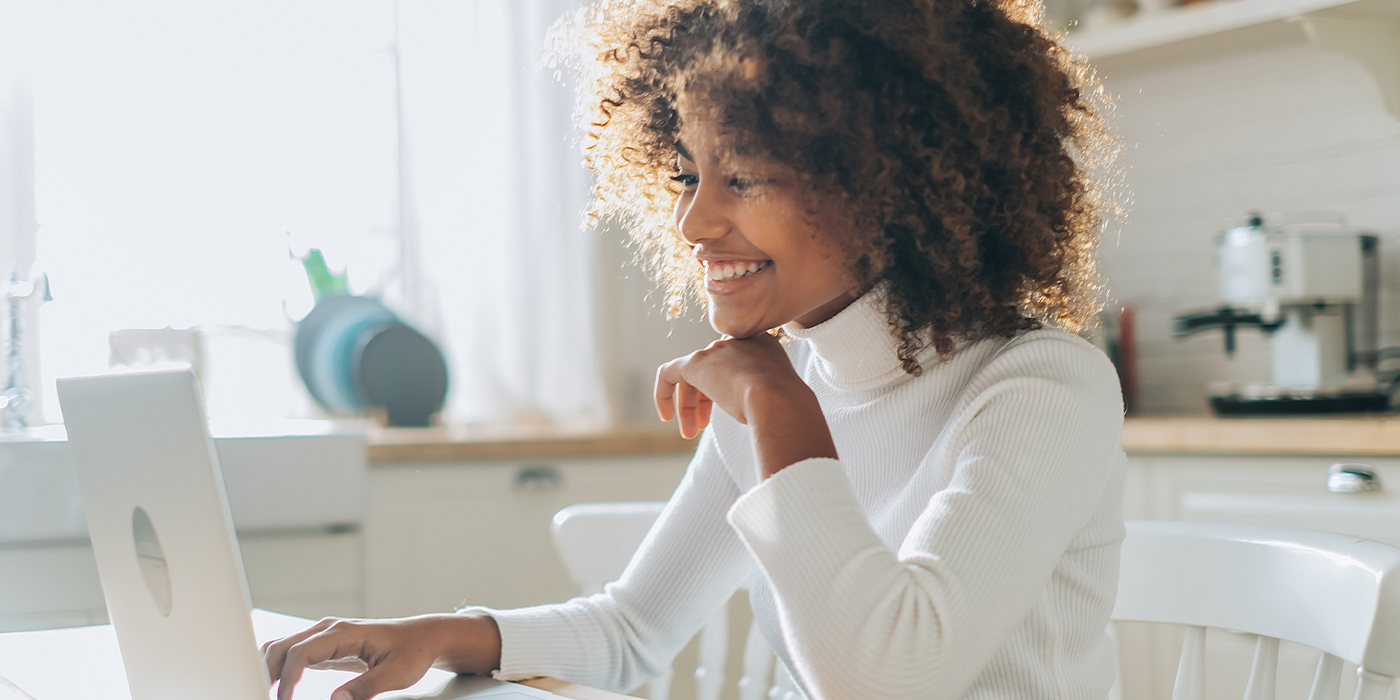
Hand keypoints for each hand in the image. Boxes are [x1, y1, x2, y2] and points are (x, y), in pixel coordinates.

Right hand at [261, 613, 500, 699]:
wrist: (423, 637)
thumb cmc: (412, 651)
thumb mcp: (396, 674)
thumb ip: (366, 688)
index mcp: (344, 632)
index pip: (301, 653)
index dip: (287, 679)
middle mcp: (330, 629)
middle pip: (282, 646)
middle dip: (267, 672)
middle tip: (262, 696)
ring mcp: (325, 635)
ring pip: (283, 647)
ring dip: (268, 668)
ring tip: (264, 693)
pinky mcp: (325, 645)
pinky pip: (293, 653)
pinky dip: (279, 668)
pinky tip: (276, 686)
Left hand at [655, 333, 838, 477]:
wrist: (779, 401)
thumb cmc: (787, 409)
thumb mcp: (781, 399)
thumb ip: (769, 399)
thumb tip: (773, 424)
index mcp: (762, 346)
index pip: (736, 366)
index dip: (726, 392)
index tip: (724, 414)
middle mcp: (738, 343)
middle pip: (713, 371)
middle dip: (703, 402)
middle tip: (699, 429)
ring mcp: (717, 351)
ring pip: (693, 376)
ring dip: (689, 406)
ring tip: (689, 433)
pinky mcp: (696, 363)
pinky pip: (669, 373)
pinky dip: (663, 393)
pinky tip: (666, 416)